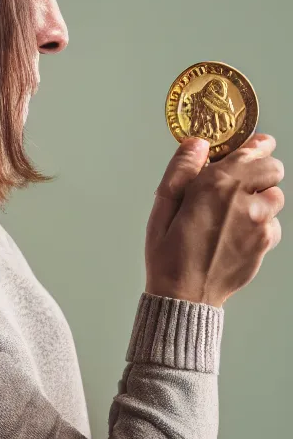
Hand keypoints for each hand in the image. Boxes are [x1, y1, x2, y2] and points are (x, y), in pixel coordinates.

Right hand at [145, 133, 283, 307]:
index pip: (253, 151)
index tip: (254, 144)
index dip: (255, 145)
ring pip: (276, 196)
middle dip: (259, 170)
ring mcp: (259, 224)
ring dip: (260, 197)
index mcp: (215, 185)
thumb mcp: (163, 207)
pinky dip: (261, 222)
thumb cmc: (168, 253)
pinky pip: (273, 223)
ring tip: (235, 210)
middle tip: (238, 181)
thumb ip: (181, 170)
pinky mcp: (265, 244)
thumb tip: (197, 144)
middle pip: (274, 169)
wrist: (184, 294)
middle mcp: (244, 201)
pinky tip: (236, 232)